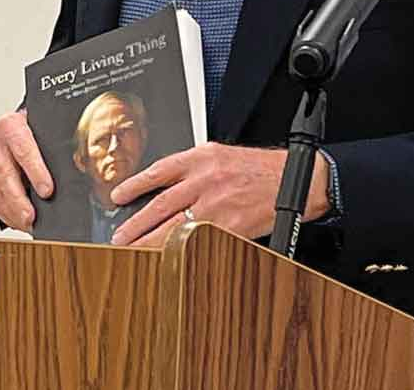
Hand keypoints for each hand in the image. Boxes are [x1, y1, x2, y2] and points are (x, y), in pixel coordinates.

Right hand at [0, 111, 53, 231]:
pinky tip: (17, 221)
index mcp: (12, 126)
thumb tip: (79, 167)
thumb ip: (56, 145)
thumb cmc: (35, 127)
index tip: (47, 191)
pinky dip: (4, 213)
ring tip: (26, 224)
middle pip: (5, 174)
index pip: (23, 150)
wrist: (17, 123)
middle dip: (18, 199)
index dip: (35, 172)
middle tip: (31, 217)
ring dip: (11, 211)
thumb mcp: (46, 128)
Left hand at [108, 144, 328, 247]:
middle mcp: (206, 180)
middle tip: (118, 237)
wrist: (295, 179)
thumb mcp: (221, 154)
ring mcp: (218, 206)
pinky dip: (182, 251)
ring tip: (133, 250)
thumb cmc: (258, 168)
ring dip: (150, 241)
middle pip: (161, 205)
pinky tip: (169, 258)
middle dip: (136, 224)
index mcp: (202, 158)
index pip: (159, 172)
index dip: (134, 185)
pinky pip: (200, 241)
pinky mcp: (232, 227)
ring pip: (175, 227)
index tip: (117, 197)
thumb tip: (164, 184)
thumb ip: (193, 167)